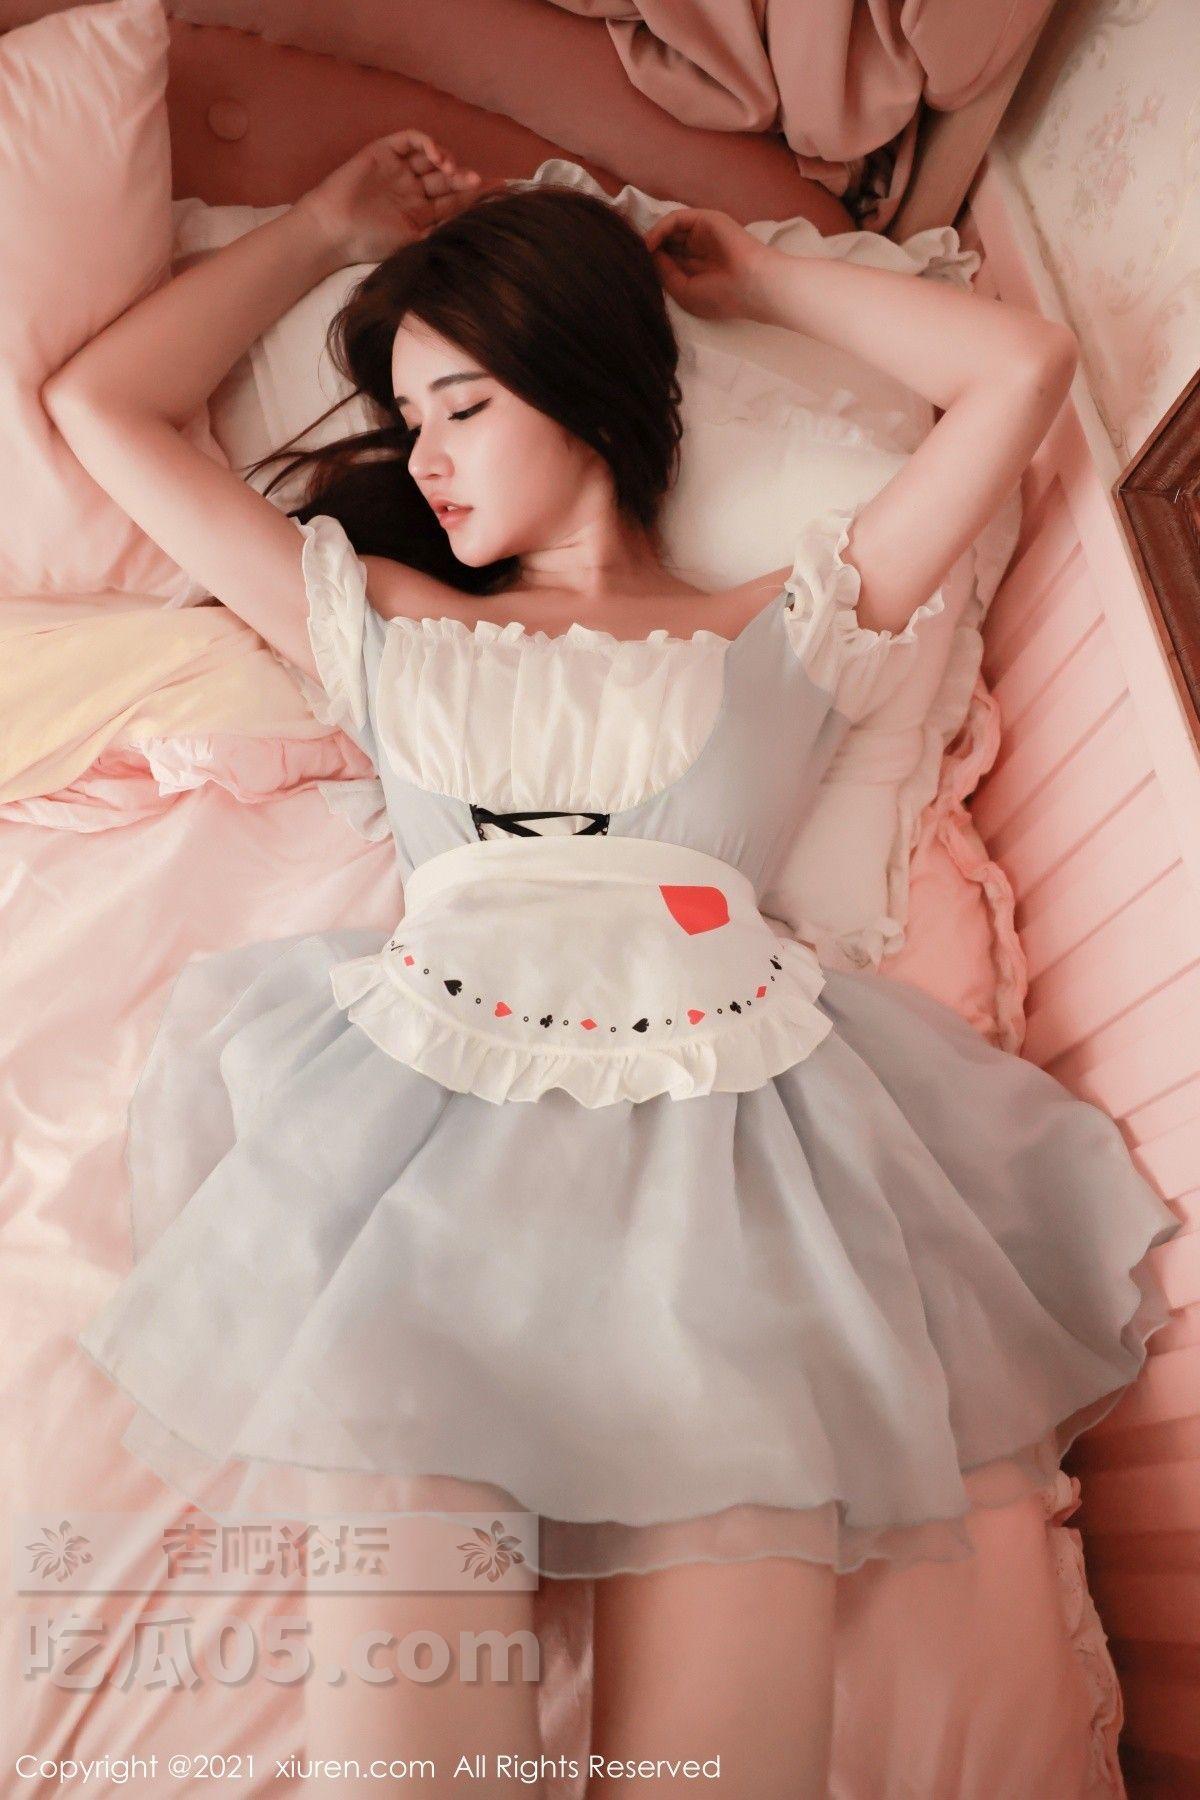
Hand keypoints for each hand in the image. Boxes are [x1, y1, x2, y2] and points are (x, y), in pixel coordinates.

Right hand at [297, 129, 489, 265]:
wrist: (335, 229)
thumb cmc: (370, 242)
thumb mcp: (413, 243)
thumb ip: (440, 233)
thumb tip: (473, 229)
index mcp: (421, 214)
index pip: (454, 201)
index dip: (475, 195)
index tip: (498, 190)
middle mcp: (412, 190)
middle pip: (446, 178)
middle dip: (463, 178)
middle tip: (476, 181)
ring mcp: (399, 170)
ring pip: (431, 157)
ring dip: (446, 160)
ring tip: (451, 171)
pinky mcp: (384, 152)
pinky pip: (411, 139)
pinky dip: (427, 142)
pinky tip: (436, 156)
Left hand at [643, 207, 773, 320]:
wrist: (751, 284)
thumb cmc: (721, 296)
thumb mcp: (684, 291)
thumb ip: (664, 273)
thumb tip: (647, 255)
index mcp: (697, 269)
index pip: (668, 261)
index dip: (650, 262)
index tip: (632, 270)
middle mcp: (698, 249)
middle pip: (667, 243)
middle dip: (649, 249)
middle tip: (628, 256)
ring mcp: (701, 233)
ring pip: (669, 230)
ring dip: (651, 238)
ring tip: (636, 251)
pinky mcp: (705, 219)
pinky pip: (676, 219)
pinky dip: (660, 229)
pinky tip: (648, 243)